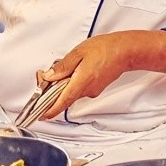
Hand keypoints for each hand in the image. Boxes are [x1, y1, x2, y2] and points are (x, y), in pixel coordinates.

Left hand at [33, 30, 165, 122]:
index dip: (50, 111)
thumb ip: (62, 66)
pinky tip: (75, 70)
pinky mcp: (96, 88)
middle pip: (64, 97)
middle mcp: (87, 90)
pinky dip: (73, 83)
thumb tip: (49, 76)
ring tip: (64, 68)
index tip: (41, 115)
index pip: (62, 102)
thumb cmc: (105, 49)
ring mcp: (92, 91)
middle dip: (53, 90)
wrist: (125, 51)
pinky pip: (79, 89)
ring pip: (72, 92)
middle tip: (45, 76)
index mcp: (81, 82)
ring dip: (63, 85)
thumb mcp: (78, 53)